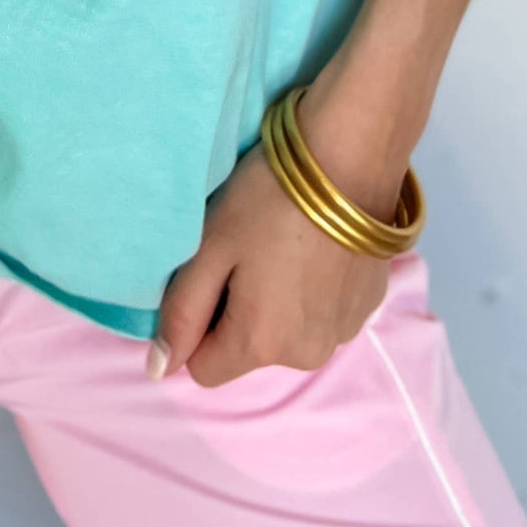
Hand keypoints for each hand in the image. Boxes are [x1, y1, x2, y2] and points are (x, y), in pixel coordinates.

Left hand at [152, 142, 393, 386]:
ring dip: (277, 301)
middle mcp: (306, 355)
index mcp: (261, 344)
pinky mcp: (368, 306)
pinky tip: (316, 244)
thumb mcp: (210, 246)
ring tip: (282, 243)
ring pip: (286, 332)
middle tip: (246, 249)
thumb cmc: (269, 199)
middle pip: (248, 349)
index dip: (197, 322)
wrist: (352, 157)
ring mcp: (343, 332)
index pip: (204, 367)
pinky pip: (321, 314)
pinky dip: (312, 289)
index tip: (211, 271)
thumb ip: (181, 312)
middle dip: (237, 310)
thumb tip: (158, 370)